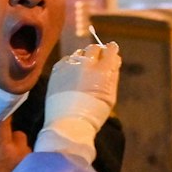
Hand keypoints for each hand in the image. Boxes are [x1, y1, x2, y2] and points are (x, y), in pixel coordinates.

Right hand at [0, 115, 31, 171]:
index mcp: (3, 145)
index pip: (5, 124)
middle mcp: (19, 152)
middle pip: (19, 135)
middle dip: (10, 137)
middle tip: (0, 145)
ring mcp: (25, 165)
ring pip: (25, 148)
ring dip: (17, 149)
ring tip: (6, 158)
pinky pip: (27, 161)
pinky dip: (20, 161)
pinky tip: (11, 168)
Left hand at [37, 42, 120, 162]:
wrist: (69, 123)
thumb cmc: (94, 113)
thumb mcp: (110, 96)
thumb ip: (112, 75)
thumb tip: (114, 61)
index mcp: (103, 70)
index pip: (110, 50)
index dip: (111, 49)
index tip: (111, 50)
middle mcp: (87, 64)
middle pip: (94, 48)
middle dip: (97, 52)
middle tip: (97, 60)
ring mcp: (70, 65)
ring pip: (79, 52)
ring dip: (83, 57)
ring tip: (83, 70)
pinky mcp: (57, 70)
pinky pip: (66, 59)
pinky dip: (70, 63)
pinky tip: (71, 73)